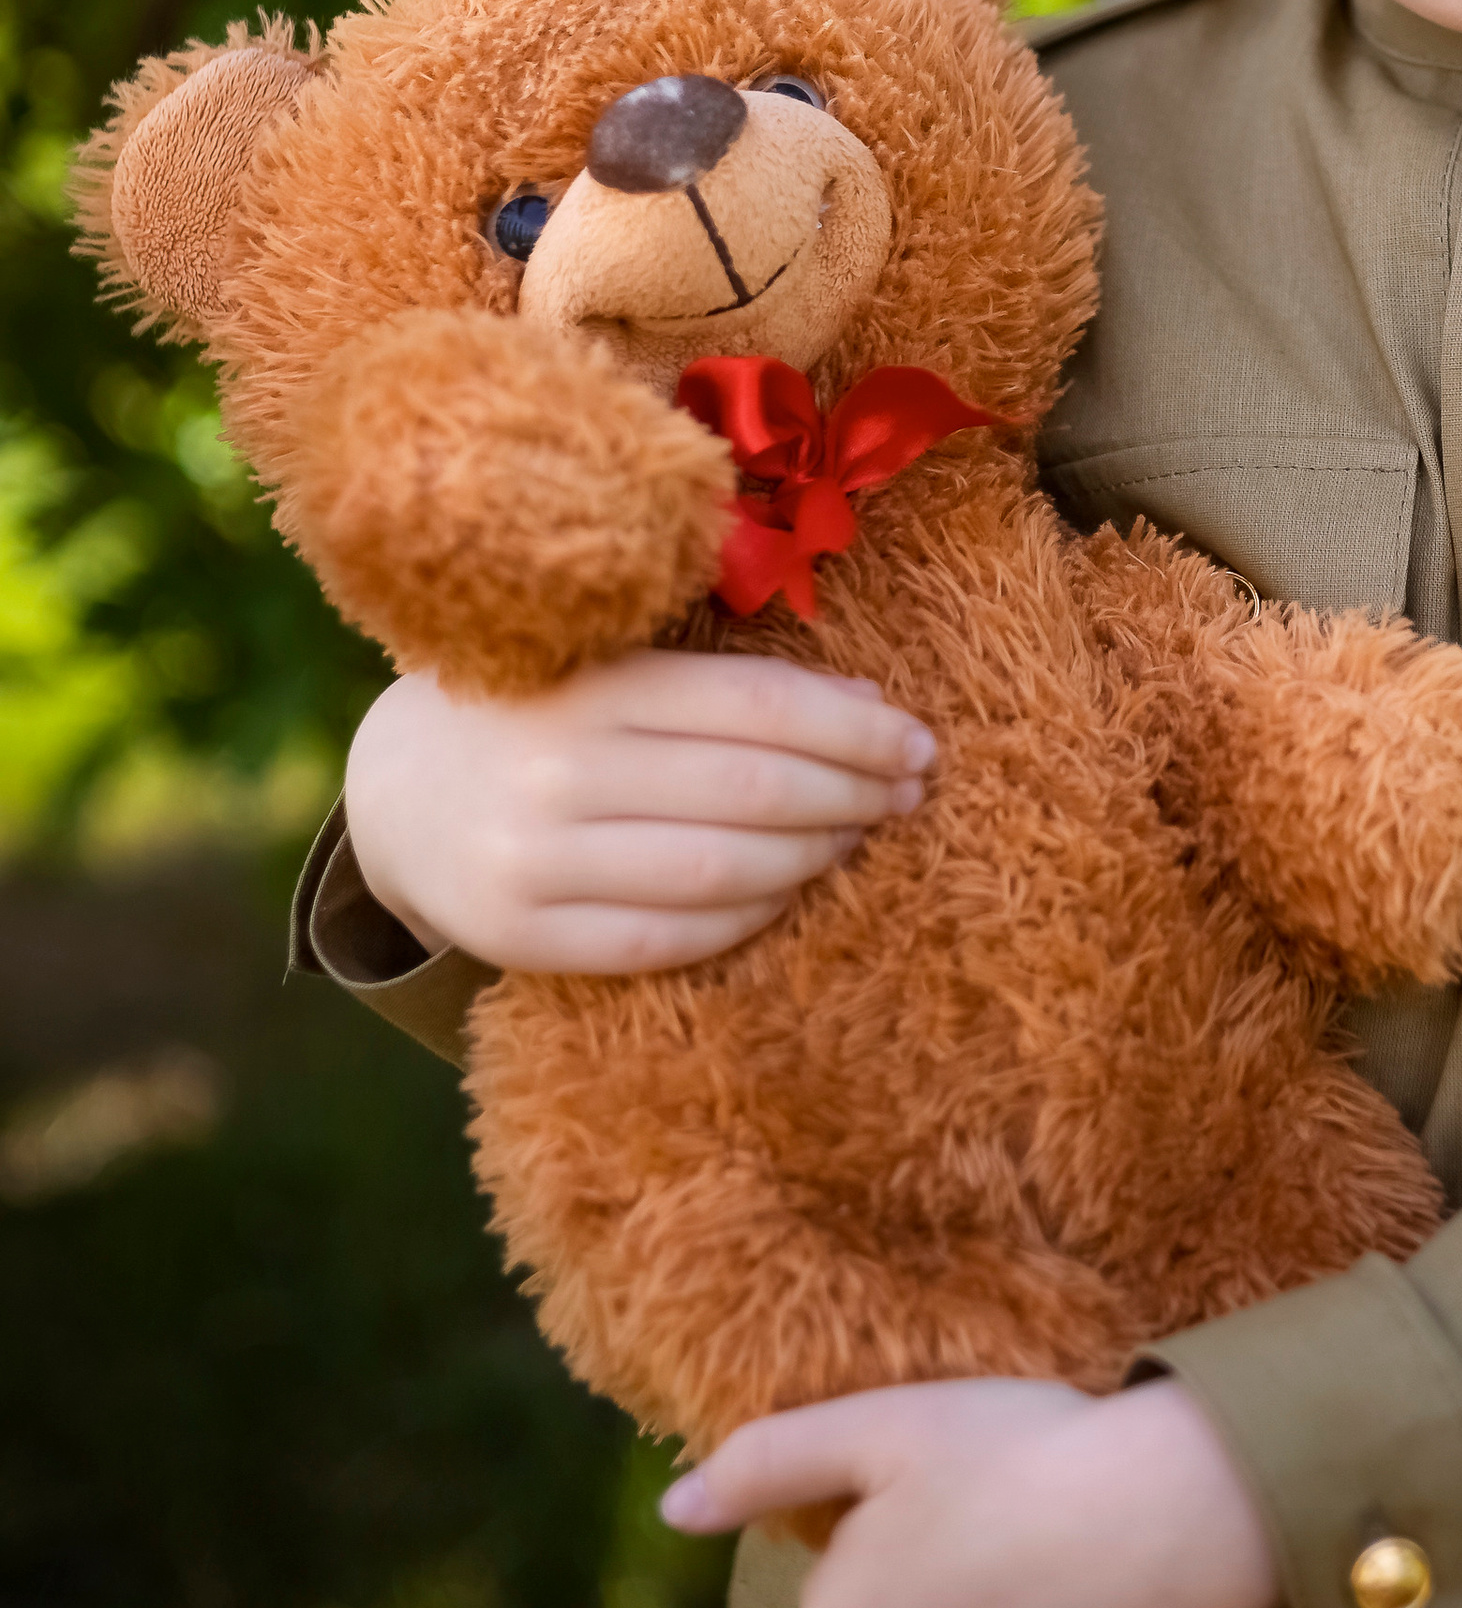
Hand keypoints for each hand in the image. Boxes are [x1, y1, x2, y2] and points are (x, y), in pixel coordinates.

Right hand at [344, 652, 937, 974]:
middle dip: (851, 792)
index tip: (917, 741)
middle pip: (750, 792)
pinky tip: (787, 891)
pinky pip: (669, 939)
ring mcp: (533, 862)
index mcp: (588, 684)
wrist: (399, 789)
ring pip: (719, 873)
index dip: (852, 728)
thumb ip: (729, 684)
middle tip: (907, 791)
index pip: (755, 706)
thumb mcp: (617, 668)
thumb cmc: (542, 713)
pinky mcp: (521, 936)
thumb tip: (870, 708)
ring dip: (811, 857)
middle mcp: (555, 772)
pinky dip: (748, 918)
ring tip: (855, 836)